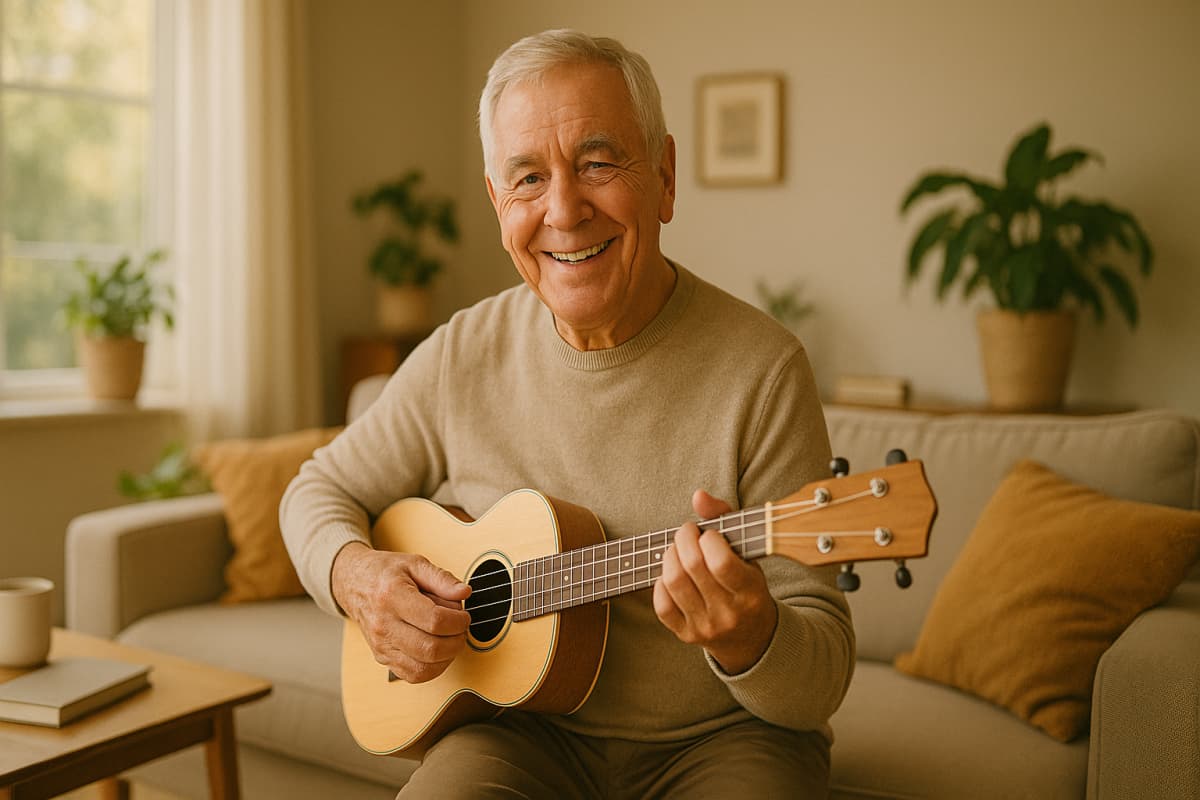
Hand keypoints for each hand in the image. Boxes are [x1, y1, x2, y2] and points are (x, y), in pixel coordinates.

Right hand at [332, 542, 471, 682]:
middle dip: (456, 641)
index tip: (464, 616)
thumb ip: (441, 578)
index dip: (458, 621)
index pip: (434, 620)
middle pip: (430, 649)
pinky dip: (432, 668)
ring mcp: (381, 645)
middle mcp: (383, 625)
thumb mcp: (414, 563)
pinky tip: (438, 651)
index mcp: (392, 597)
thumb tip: (464, 593)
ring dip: (447, 657)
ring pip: (422, 668)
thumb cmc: (385, 572)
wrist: (353, 583)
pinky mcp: (382, 657)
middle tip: (461, 628)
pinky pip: (412, 675)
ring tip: (450, 639)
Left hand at [653, 490, 777, 673]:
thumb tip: (698, 495)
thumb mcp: (748, 553)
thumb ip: (724, 518)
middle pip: (692, 567)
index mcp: (750, 592)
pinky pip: (662, 606)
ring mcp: (706, 627)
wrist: (751, 637)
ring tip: (677, 550)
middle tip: (686, 532)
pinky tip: (671, 574)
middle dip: (683, 539)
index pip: (721, 562)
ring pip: (674, 583)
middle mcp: (728, 613)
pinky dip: (661, 583)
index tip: (708, 533)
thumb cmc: (747, 584)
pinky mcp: (687, 635)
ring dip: (670, 556)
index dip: (708, 539)